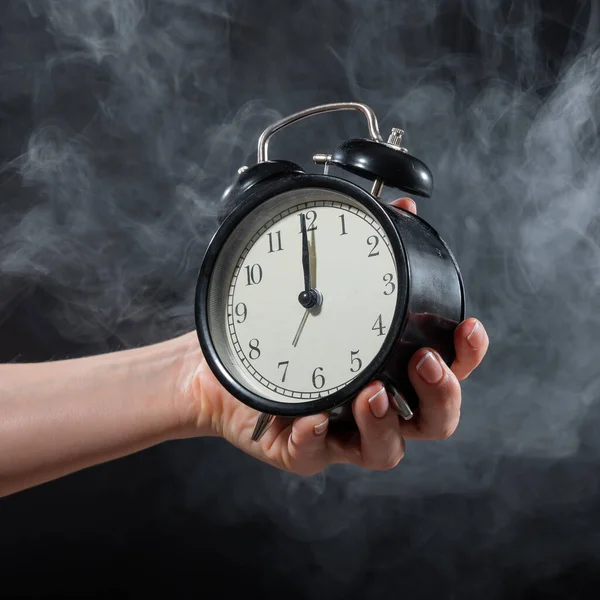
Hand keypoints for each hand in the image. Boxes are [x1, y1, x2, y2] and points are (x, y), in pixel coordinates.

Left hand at [176, 198, 488, 475]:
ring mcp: (342, 432)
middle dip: (440, 395)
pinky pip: (313, 453)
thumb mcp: (323, 283)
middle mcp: (376, 406)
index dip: (466, 357)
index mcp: (390, 369)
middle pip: (434, 421)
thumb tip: (403, 209)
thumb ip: (367, 252)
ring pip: (386, 450)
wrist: (223, 361)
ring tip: (372, 394)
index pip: (447, 371)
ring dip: (385, 423)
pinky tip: (311, 418)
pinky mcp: (302, 449)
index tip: (468, 328)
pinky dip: (315, 438)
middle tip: (424, 363)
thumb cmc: (283, 326)